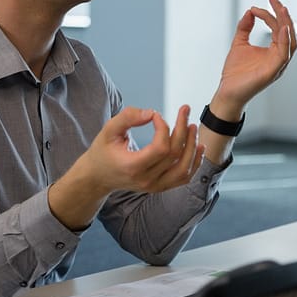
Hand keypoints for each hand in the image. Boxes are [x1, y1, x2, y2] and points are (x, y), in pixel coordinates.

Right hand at [84, 105, 204, 194]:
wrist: (97, 177)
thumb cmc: (102, 151)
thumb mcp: (108, 130)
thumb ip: (128, 117)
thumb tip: (152, 113)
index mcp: (132, 167)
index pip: (160, 148)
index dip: (163, 127)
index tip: (156, 115)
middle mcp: (146, 180)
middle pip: (174, 155)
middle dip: (183, 129)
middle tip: (185, 109)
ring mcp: (154, 186)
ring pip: (184, 169)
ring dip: (193, 146)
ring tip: (193, 126)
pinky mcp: (160, 187)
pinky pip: (183, 178)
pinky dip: (194, 162)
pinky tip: (199, 146)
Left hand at [213, 0, 296, 117]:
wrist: (227, 91)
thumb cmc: (235, 73)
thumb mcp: (239, 43)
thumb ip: (245, 28)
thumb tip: (249, 12)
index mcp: (273, 51)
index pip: (278, 28)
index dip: (270, 14)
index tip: (256, 7)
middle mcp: (278, 57)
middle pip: (288, 32)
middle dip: (282, 14)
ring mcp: (277, 65)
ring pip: (291, 42)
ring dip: (286, 24)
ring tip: (280, 9)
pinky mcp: (273, 71)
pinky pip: (284, 54)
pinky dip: (285, 40)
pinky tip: (281, 28)